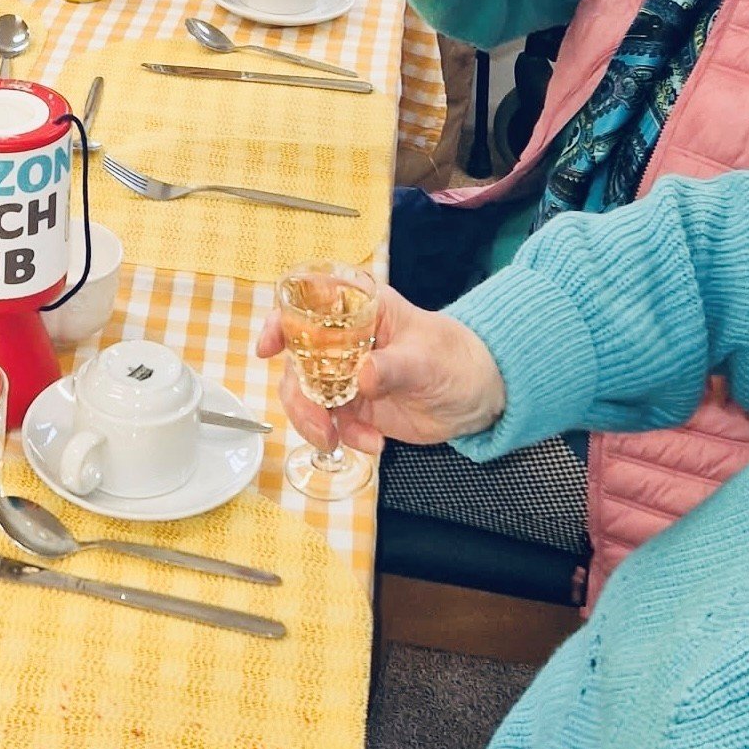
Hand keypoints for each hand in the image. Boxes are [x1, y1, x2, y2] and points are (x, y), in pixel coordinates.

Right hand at [255, 283, 504, 453]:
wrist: (478, 395)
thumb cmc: (456, 359)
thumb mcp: (428, 359)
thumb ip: (394, 366)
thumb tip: (362, 376)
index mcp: (363, 310)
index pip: (310, 304)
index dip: (281, 320)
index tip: (269, 347)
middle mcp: (345, 340)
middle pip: (296, 359)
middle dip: (298, 394)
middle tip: (319, 424)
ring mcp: (345, 373)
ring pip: (305, 393)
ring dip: (312, 421)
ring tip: (337, 441)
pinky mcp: (353, 405)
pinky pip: (328, 421)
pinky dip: (342, 437)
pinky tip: (373, 444)